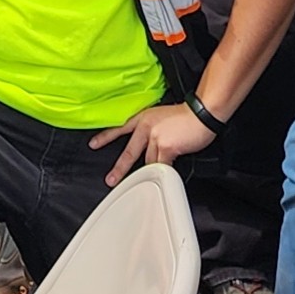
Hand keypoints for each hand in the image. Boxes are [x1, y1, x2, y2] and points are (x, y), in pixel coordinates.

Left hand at [88, 102, 215, 185]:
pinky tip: (167, 175)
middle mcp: (146, 126)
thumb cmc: (188, 117)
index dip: (106, 137)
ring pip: (148, 162)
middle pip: (129, 151)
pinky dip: (165, 173)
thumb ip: (153, 132)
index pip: (120, 127)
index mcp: (144, 117)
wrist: (202, 113)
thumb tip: (151, 149)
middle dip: (119, 168)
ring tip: (156, 177)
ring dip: (152, 172)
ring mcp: (155, 136)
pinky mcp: (165, 146)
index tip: (93, 144)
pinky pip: (162, 167)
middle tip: (110, 180)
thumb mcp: (163, 118)